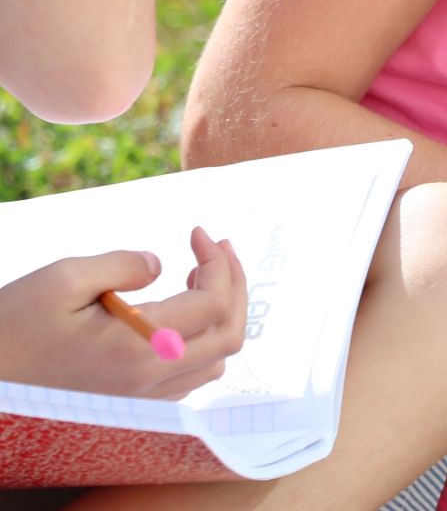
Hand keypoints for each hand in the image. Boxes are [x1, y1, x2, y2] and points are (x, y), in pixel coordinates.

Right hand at [0, 227, 249, 399]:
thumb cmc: (12, 328)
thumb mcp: (62, 279)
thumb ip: (121, 265)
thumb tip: (160, 265)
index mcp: (140, 348)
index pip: (213, 303)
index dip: (217, 261)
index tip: (198, 232)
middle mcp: (151, 381)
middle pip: (230, 334)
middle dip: (234, 283)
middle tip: (217, 247)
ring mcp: (144, 399)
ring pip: (216, 360)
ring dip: (221, 314)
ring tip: (198, 276)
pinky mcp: (132, 405)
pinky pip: (190, 377)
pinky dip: (202, 340)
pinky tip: (180, 312)